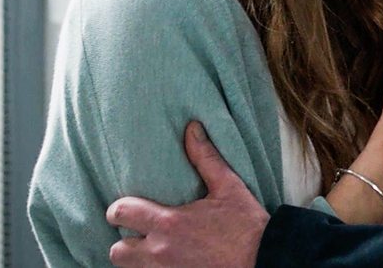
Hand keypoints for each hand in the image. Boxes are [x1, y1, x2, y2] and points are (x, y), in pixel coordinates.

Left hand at [106, 122, 267, 267]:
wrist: (264, 262)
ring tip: (154, 250)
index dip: (119, 209)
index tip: (128, 208)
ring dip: (138, 260)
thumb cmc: (247, 226)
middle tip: (140, 234)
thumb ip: (205, 158)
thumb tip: (192, 128)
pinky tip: (169, 263)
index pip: (121, 213)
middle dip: (125, 241)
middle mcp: (161, 252)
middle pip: (118, 251)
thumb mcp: (228, 187)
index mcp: (169, 223)